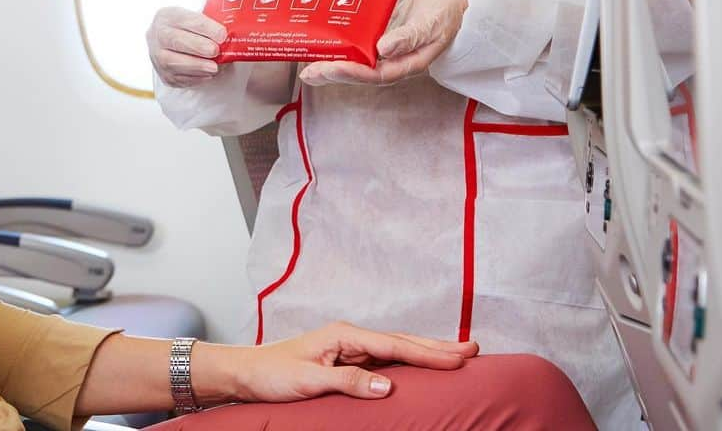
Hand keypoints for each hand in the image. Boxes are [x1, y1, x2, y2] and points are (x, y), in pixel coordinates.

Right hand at [147, 7, 227, 86]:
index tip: (222, 34)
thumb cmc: (188, 30)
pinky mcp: (163, 75)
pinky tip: (207, 74)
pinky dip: (195, 78)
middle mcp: (157, 35)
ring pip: (173, 63)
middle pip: (176, 40)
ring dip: (197, 66)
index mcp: (166, 16)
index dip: (205, 27)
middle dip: (198, 46)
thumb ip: (210, 22)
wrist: (169, 43)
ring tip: (214, 67)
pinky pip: (178, 78)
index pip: (186, 19)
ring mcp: (156, 57)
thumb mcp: (194, 18)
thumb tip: (230, 32)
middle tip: (215, 51)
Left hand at [197, 322, 477, 403]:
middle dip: (437, 346)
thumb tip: (388, 386)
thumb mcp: (309, 381)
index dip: (429, 352)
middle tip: (474, 348)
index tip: (461, 357)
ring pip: (396, 349)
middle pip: (402, 341)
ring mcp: (348, 347)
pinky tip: (418, 365)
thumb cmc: (273, 375)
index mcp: (344, 335)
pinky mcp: (345, 360)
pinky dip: (407, 360)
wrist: (247, 373)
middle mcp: (350, 336)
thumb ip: (348, 382)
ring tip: (456, 353)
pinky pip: (384, 360)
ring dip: (426, 351)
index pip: (395, 345)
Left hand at [299, 0, 466, 86]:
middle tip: (308, 71)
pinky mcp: (380, 36)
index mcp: (408, 63)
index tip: (331, 68)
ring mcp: (386, 50)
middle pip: (360, 72)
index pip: (376, 74)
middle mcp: (394, 60)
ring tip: (306, 64)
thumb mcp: (431, 23)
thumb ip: (408, 37)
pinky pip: (358, 45)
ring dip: (332, 63)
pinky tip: (322, 43)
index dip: (352, 73)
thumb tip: (383, 49)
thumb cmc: (447, 12)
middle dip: (333, 72)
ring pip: (356, 61)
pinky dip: (341, 46)